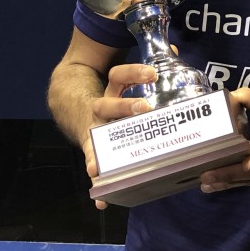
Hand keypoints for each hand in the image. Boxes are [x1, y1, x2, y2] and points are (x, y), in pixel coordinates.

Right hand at [83, 64, 156, 208]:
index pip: (118, 76)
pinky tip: (101, 200)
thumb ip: (151, 69)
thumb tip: (178, 51)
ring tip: (99, 167)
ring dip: (100, 154)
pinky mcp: (95, 154)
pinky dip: (98, 187)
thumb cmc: (115, 96)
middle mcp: (101, 111)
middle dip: (125, 107)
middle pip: (108, 105)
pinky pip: (95, 171)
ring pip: (96, 140)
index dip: (134, 73)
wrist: (71, 104)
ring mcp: (96, 133)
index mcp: (112, 92)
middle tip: (144, 109)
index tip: (152, 73)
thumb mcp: (128, 81)